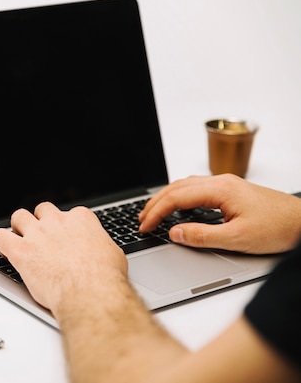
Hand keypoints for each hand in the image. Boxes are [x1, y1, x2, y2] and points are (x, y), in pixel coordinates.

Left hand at [0, 202, 125, 317]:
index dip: (64, 227)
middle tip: (40, 236)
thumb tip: (101, 251)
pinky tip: (3, 248)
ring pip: (19, 216)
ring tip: (18, 238)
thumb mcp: (112, 254)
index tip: (63, 237)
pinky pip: (0, 237)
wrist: (90, 293)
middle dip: (40, 221)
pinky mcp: (21, 251)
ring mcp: (37, 234)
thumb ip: (100, 246)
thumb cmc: (104, 278)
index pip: (68, 214)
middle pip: (42, 210)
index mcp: (80, 219)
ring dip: (18, 226)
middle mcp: (57, 222)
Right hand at [139, 174, 300, 253]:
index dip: (156, 212)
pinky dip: (180, 197)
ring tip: (153, 213)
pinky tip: (178, 207)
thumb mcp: (238, 239)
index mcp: (220, 190)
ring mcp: (227, 184)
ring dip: (166, 198)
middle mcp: (221, 182)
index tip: (145, 225)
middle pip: (177, 187)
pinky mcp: (232, 190)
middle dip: (155, 203)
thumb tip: (174, 233)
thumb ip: (202, 236)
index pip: (176, 197)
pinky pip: (197, 188)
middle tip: (141, 219)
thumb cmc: (279, 228)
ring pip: (186, 185)